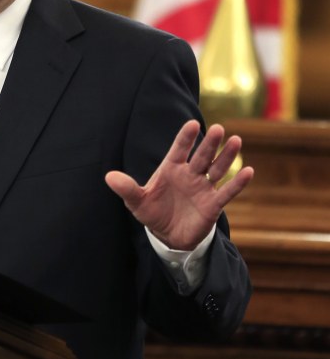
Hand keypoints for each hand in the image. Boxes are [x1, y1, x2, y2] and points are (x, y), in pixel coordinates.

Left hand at [105, 119, 253, 250]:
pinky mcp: (213, 204)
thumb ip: (126, 188)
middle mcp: (189, 174)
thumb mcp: (136, 202)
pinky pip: (227, 192)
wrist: (167, 235)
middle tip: (219, 129)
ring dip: (226, 157)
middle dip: (209, 143)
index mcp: (171, 168)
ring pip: (217, 168)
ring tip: (236, 140)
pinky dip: (237, 183)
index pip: (179, 149)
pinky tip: (249, 171)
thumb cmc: (152, 212)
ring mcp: (203, 188)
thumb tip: (109, 177)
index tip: (192, 124)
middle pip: (201, 155)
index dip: (185, 137)